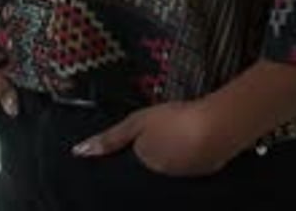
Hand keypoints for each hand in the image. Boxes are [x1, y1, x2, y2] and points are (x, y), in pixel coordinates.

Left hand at [72, 99, 233, 176]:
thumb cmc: (175, 121)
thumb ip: (112, 137)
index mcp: (143, 161)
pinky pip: (191, 162)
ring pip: (171, 162)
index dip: (135, 149)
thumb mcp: (138, 121)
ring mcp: (182, 175)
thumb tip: (79, 152)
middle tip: (164, 127)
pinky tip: (198, 138)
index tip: (140, 138)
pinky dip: (192, 152)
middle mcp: (160, 174)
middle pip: (151, 162)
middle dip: (154, 149)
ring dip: (174, 149)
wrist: (216, 128)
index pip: (132, 161)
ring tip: (181, 130)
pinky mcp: (203, 171)